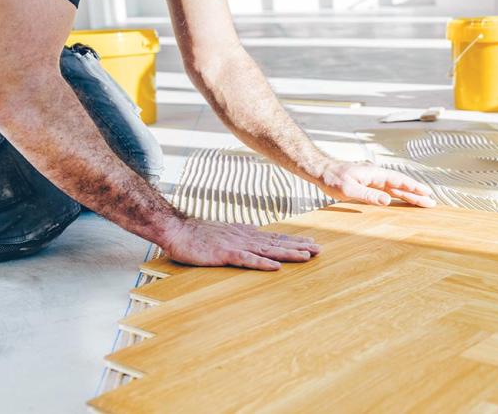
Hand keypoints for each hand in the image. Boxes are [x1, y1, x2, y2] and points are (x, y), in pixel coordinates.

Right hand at [164, 218, 320, 270]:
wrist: (178, 231)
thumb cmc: (199, 234)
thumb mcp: (226, 232)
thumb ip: (242, 234)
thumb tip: (257, 234)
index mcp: (246, 234)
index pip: (275, 238)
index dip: (294, 241)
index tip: (311, 243)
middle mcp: (245, 238)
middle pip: (277, 242)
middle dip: (299, 246)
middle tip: (319, 249)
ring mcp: (236, 245)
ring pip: (267, 250)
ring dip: (288, 253)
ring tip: (307, 256)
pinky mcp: (225, 254)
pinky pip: (246, 260)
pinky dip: (262, 263)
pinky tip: (275, 267)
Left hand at [319, 160, 435, 207]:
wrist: (321, 171)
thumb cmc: (332, 179)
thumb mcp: (348, 190)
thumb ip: (368, 195)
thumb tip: (387, 200)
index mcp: (375, 174)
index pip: (398, 181)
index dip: (413, 187)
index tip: (426, 193)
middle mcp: (377, 175)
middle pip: (400, 184)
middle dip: (416, 193)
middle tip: (431, 202)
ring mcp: (373, 179)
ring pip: (395, 188)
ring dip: (409, 194)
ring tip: (423, 202)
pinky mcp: (369, 184)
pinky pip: (388, 190)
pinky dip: (398, 195)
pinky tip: (404, 199)